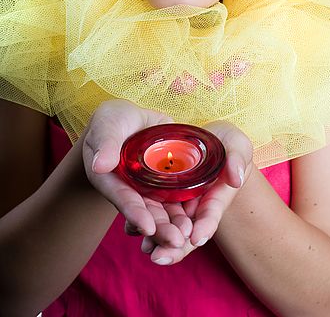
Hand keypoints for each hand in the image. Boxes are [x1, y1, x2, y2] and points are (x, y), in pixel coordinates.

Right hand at [82, 100, 190, 247]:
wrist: (132, 117)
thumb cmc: (112, 119)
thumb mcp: (107, 125)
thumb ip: (106, 143)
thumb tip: (101, 165)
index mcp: (110, 180)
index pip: (123, 197)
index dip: (134, 213)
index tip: (147, 229)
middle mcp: (129, 189)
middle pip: (145, 210)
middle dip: (160, 228)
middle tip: (177, 241)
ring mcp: (148, 187)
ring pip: (163, 208)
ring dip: (175, 223)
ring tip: (190, 237)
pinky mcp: (165, 180)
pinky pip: (176, 196)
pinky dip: (186, 208)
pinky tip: (199, 221)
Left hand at [137, 120, 253, 264]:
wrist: (205, 139)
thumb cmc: (226, 143)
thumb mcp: (235, 145)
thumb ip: (236, 159)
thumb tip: (236, 179)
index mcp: (215, 197)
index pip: (211, 215)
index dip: (205, 227)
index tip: (196, 237)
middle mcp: (195, 205)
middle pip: (186, 231)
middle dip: (174, 246)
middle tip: (159, 256)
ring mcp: (177, 201)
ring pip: (167, 225)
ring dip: (156, 238)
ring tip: (145, 248)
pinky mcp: (159, 193)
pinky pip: (151, 211)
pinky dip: (142, 221)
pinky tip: (131, 228)